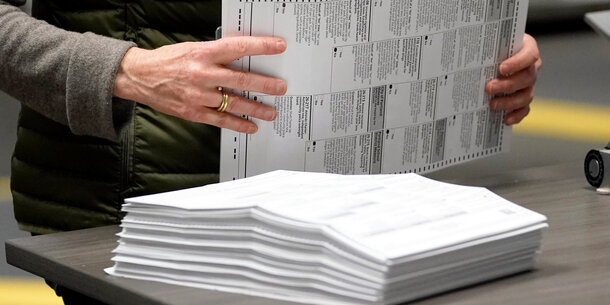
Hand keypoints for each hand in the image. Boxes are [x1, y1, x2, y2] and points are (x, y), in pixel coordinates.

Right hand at [113, 36, 287, 133]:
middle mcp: (202, 74)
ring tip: (271, 111)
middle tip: (281, 87)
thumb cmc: (168, 61)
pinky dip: (238, 124)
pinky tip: (251, 126)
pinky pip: (221, 120)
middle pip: (241, 79)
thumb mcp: (193, 48)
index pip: (238, 47)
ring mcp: (198, 95)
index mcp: (203, 53)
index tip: (278, 47)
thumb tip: (243, 57)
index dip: (261, 47)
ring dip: (256, 108)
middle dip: (265, 84)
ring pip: (234, 103)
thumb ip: (217, 54)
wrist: (140, 76)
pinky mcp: (193, 112)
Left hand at [485, 33, 541, 125]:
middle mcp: (530, 67)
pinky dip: (516, 115)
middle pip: (527, 77)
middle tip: (489, 87)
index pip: (529, 55)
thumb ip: (481, 44)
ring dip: (509, 101)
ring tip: (492, 104)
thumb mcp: (487, 42)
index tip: (501, 68)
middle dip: (508, 84)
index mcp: (527, 48)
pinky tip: (505, 119)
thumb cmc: (489, 47)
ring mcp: (528, 84)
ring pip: (526, 95)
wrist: (490, 57)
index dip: (517, 63)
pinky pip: (524, 109)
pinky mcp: (523, 98)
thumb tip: (460, 46)